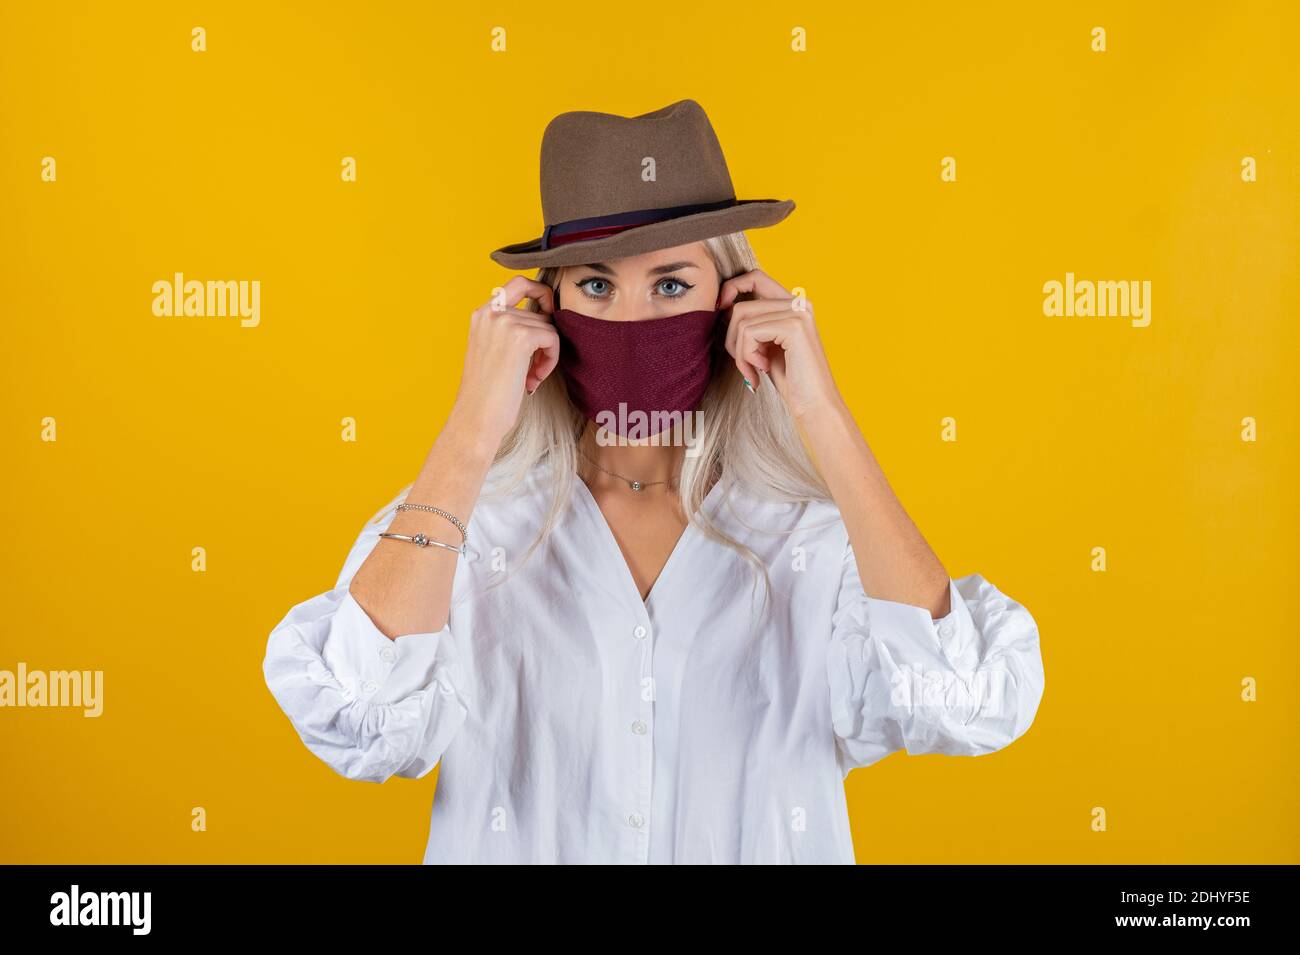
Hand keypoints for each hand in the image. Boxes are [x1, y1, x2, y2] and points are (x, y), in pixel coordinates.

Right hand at [450, 277, 559, 447]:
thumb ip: (511, 329)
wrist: (477, 417)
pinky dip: (550, 360)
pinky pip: (552, 338)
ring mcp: (504, 322)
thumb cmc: (488, 392)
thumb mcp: (494, 351)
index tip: (550, 313)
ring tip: (531, 377)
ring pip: (548, 328)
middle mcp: (490, 312)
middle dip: (544, 341)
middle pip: (539, 313)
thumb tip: (547, 316)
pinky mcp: (520, 337)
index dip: (541, 292)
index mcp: (481, 314)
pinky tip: (534, 379)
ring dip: (547, 355)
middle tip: (535, 369)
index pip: (518, 283)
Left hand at [718, 269, 842, 420]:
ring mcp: (798, 312)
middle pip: (741, 305)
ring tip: (753, 370)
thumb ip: (752, 323)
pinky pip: (749, 332)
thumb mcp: (766, 345)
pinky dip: (747, 355)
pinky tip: (762, 371)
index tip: (721, 313)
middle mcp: (799, 302)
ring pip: (741, 319)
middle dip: (731, 338)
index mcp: (794, 304)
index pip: (755, 277)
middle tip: (744, 364)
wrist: (815, 406)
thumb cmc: (791, 380)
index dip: (732, 288)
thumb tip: (721, 307)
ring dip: (739, 352)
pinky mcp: (794, 326)